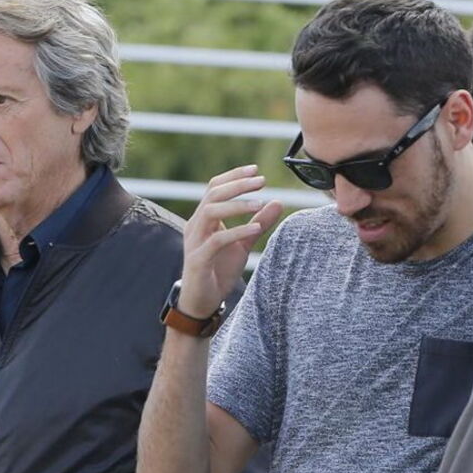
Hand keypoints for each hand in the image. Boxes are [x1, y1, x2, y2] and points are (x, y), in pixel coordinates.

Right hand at [179, 166, 282, 317]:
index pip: (214, 187)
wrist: (201, 301)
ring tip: (259, 202)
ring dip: (237, 205)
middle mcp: (195, 226)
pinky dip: (237, 231)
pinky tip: (255, 229)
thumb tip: (277, 201)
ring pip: (211, 211)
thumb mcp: (242, 245)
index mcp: (203, 219)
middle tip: (261, 181)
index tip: (255, 170)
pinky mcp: (198, 259)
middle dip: (238, 185)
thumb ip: (258, 223)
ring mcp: (195, 242)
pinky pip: (216, 240)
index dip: (234, 176)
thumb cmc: (218, 271)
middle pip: (213, 194)